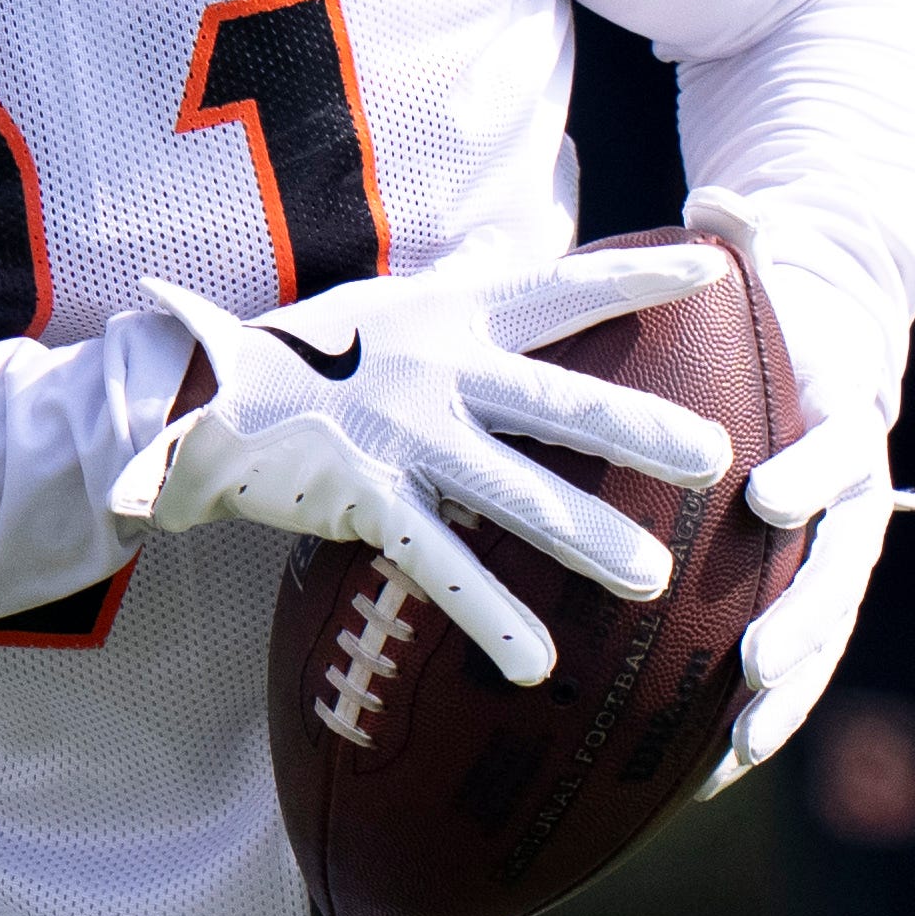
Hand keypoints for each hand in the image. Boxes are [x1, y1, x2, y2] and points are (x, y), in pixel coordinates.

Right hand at [122, 236, 744, 689]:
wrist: (197, 394)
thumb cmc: (311, 352)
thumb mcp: (394, 306)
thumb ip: (464, 290)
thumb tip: (516, 252)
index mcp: (453, 312)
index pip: (560, 288)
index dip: (637, 278)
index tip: (717, 272)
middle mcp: (437, 368)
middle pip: (557, 400)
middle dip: (638, 430)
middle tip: (718, 459)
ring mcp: (401, 436)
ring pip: (509, 490)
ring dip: (583, 536)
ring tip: (651, 579)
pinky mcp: (362, 497)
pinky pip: (437, 563)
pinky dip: (487, 614)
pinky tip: (537, 663)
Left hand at [684, 188, 905, 796]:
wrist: (826, 356)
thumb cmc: (779, 315)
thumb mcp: (766, 269)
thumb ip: (745, 236)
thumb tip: (721, 193)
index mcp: (842, 424)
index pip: (838, 453)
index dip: (809, 474)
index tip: (768, 499)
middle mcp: (850, 502)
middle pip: (841, 573)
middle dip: (803, 622)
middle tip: (754, 663)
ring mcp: (830, 558)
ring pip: (821, 639)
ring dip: (783, 699)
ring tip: (733, 751)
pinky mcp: (801, 596)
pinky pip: (784, 670)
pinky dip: (751, 723)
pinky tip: (698, 781)